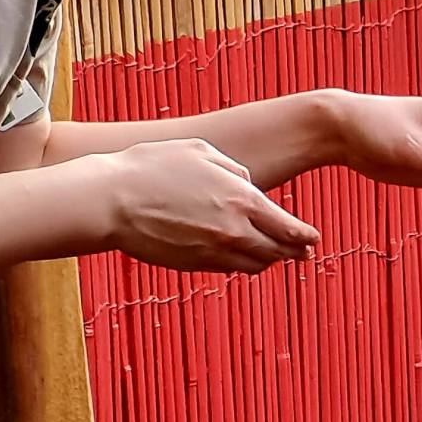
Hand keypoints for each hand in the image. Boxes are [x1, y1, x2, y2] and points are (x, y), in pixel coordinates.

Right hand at [103, 139, 320, 273]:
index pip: (290, 228)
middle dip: (294, 252)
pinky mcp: (194, 265)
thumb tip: (253, 187)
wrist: (108, 201)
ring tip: (273, 254)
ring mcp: (214, 252)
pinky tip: (239, 256)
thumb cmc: (151, 167)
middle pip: (279, 252)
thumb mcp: (202, 152)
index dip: (306, 237)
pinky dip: (240, 264)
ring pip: (255, 265)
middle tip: (303, 253)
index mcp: (243, 200)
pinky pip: (229, 270)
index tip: (313, 239)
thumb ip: (236, 170)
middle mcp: (235, 232)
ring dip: (267, 260)